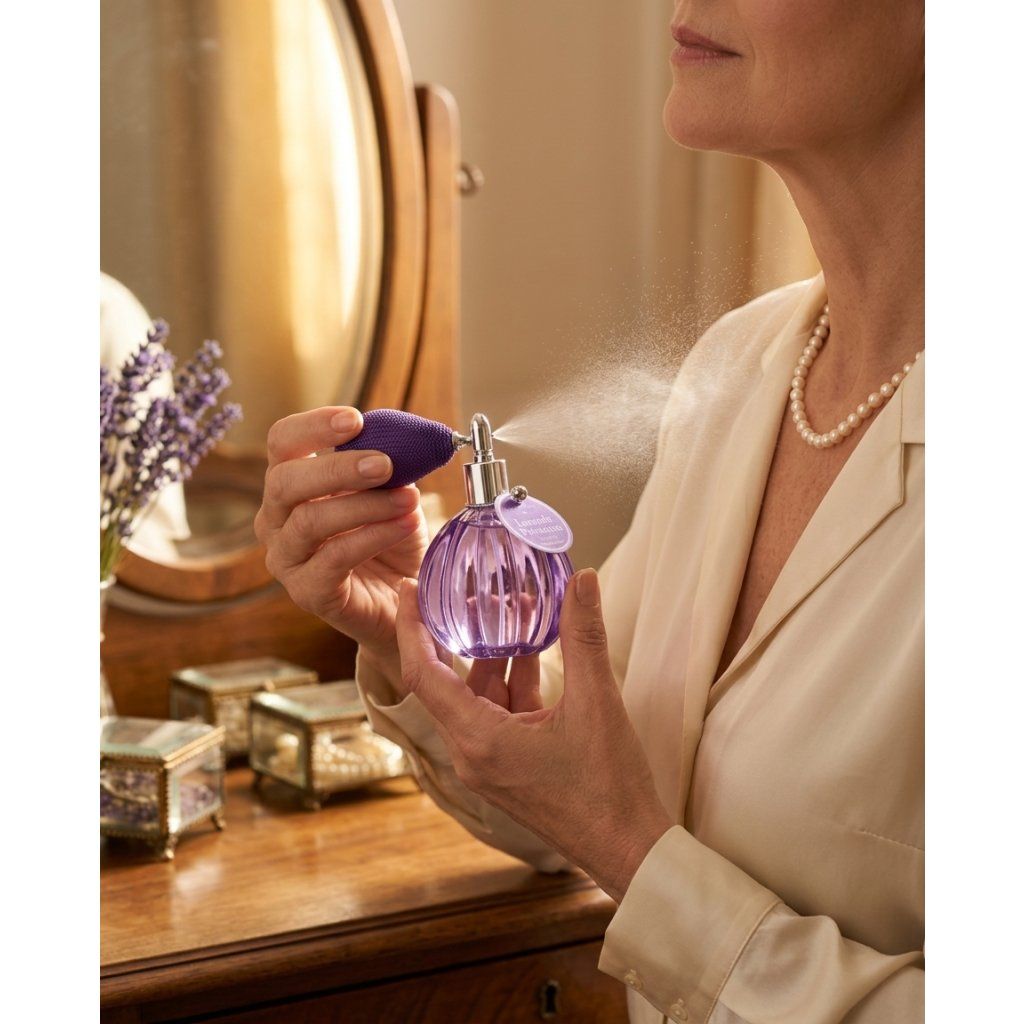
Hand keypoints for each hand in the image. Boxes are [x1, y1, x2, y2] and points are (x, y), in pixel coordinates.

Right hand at [254, 407, 428, 658]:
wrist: (405, 601)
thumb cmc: (392, 540)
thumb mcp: (392, 492)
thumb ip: (387, 465)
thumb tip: (401, 439)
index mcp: (290, 485)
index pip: (282, 443)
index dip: (313, 426)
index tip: (354, 420)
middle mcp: (276, 521)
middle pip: (285, 482)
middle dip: (338, 468)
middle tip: (386, 464)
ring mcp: (287, 560)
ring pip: (309, 521)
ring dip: (365, 505)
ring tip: (410, 499)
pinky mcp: (307, 593)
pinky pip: (334, 558)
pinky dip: (373, 537)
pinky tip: (404, 526)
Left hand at [395, 568, 672, 901]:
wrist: (628, 850)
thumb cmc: (609, 788)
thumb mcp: (598, 702)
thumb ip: (584, 636)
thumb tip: (583, 579)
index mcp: (478, 740)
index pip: (423, 674)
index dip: (412, 627)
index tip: (409, 589)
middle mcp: (472, 753)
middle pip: (447, 681)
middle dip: (459, 633)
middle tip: (467, 590)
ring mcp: (488, 762)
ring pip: (477, 695)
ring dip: (494, 655)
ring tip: (513, 610)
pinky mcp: (508, 766)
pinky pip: (498, 712)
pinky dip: (512, 680)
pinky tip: (534, 650)